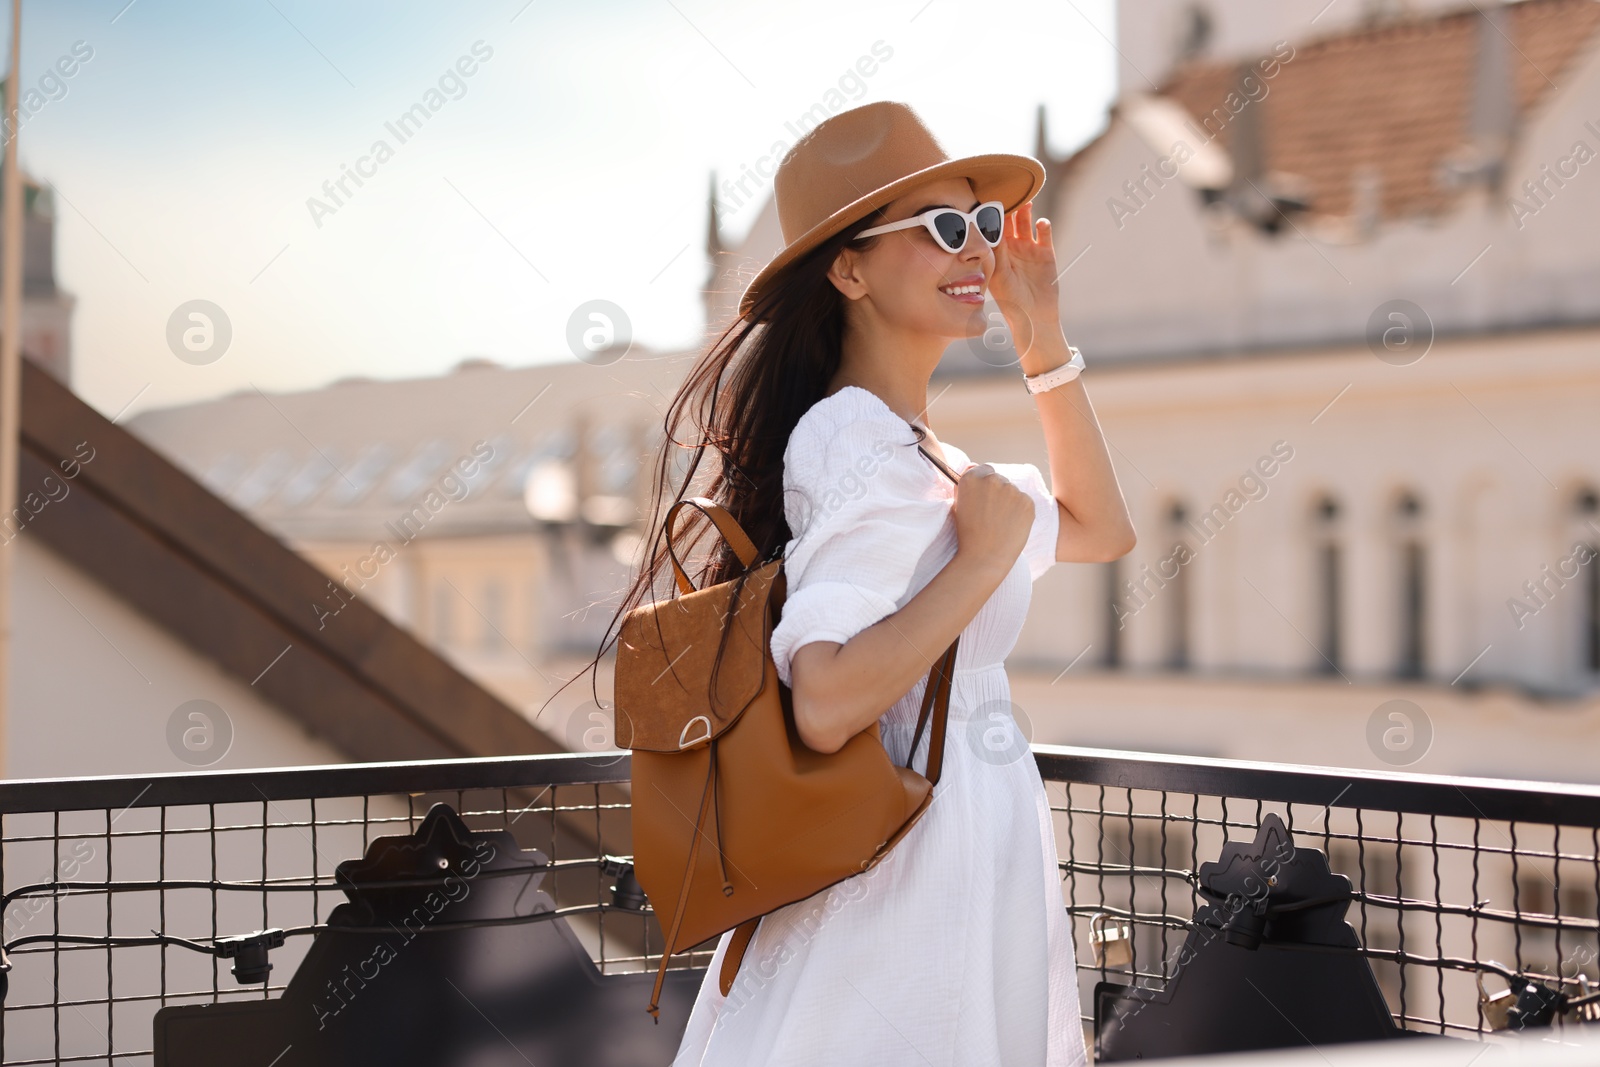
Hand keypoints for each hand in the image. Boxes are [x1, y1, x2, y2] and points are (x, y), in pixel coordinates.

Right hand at [951, 464, 1033, 578]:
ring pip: (1012, 491)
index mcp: (971, 478)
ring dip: (1009, 501)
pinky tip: (1011, 525)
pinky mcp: (1027, 501)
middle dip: (997, 492)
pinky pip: (1024, 502)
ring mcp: (1011, 489)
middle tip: (992, 513)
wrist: (985, 556)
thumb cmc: (968, 534)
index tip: (983, 496)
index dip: (984, 483)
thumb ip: (967, 486)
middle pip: (999, 479)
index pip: (983, 469)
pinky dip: (1020, 511)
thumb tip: (974, 468)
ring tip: (1001, 522)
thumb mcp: (958, 505)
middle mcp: (992, 479)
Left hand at [989, 200, 1061, 360]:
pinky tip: (1041, 224)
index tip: (988, 201)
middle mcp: (1011, 248)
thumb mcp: (999, 276)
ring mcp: (1029, 248)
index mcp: (996, 253)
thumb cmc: (1011, 301)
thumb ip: (997, 255)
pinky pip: (1044, 233)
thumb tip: (990, 233)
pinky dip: (1043, 226)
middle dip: (1009, 207)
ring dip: (1026, 211)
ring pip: (1026, 222)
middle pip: (1009, 220)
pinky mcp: (1046, 252)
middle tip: (1009, 194)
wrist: (1034, 317)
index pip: (992, 228)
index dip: (990, 215)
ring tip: (1026, 202)